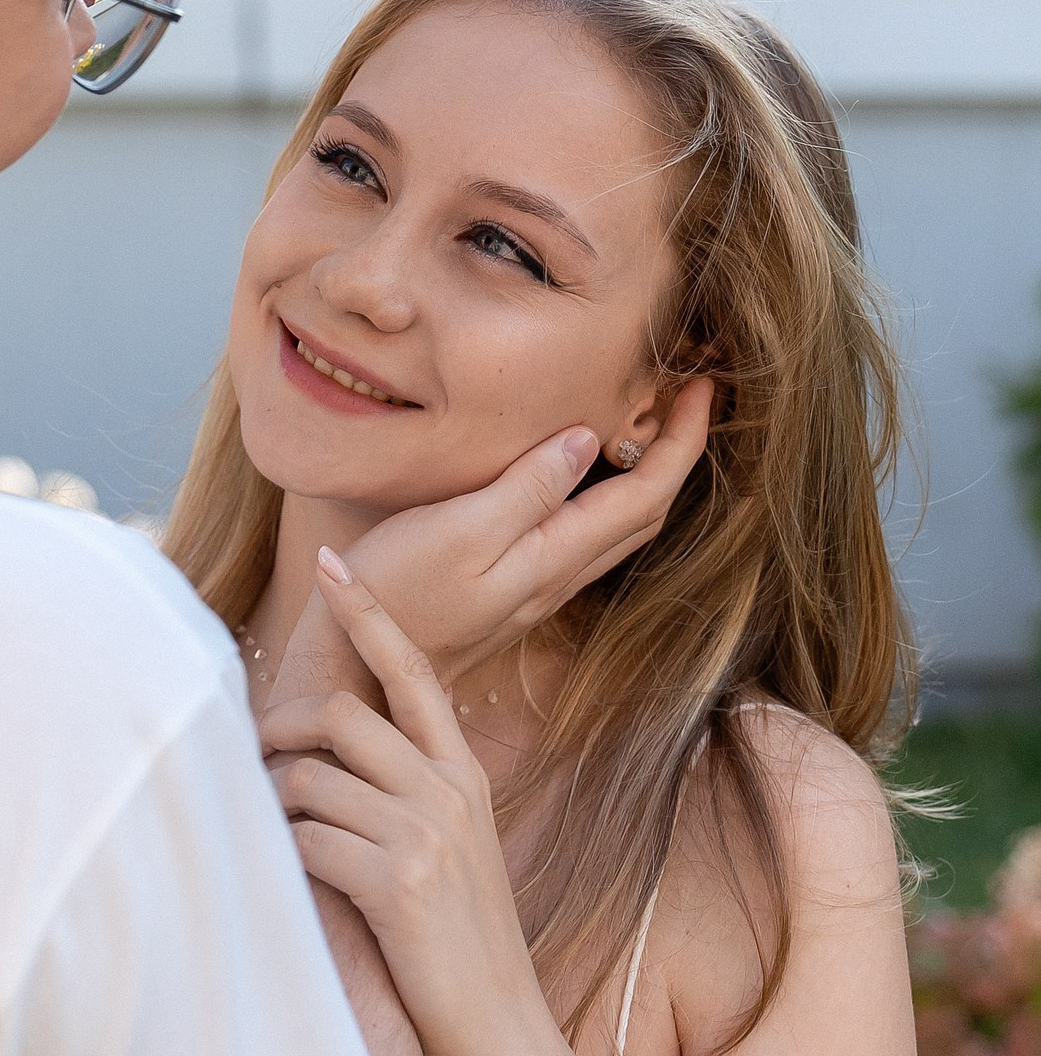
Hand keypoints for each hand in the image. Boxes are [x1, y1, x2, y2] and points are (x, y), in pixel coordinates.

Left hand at [262, 560, 558, 1055]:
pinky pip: (307, 839)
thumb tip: (321, 755)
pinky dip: (286, 855)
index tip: (335, 565)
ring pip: (312, 779)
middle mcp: (448, 791)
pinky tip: (295, 883)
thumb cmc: (456, 944)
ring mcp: (425, 834)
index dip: (371, 615)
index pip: (413, 672)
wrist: (499, 1032)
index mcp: (463, 774)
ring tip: (273, 838)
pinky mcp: (396, 881)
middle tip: (254, 756)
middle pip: (341, 718)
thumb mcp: (449, 850)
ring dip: (276, 806)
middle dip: (283, 732)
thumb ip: (405, 794)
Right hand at [344, 376, 712, 681]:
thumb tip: (588, 440)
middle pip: (645, 512)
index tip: (703, 388)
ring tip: (653, 423)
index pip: (646, 493)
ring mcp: (535, 587)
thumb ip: (527, 488)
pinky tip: (586, 471)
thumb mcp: (458, 530)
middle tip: (691, 394)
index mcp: (554, 556)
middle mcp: (557, 577)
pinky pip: (583, 536)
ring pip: (617, 528)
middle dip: (678, 453)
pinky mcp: (509, 588)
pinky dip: (606, 494)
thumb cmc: (395, 592)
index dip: (683, 440)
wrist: (351, 668)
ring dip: (647, 475)